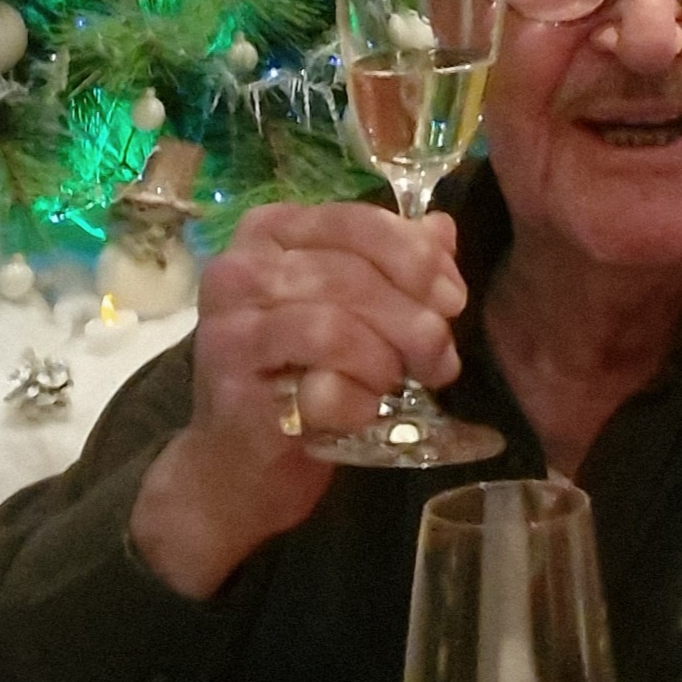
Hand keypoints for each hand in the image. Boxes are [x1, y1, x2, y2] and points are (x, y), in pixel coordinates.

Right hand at [129, 201, 466, 596]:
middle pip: (351, 274)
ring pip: (333, 326)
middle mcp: (240, 267)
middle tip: (440, 360)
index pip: (358, 221)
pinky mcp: (231, 383)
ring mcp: (228, 324)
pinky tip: (366, 412)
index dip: (416, 259)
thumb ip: (396, 264)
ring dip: (385, 359)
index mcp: (272, 231)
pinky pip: (316, 381)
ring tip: (398, 384)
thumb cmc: (305, 373)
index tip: (453, 300)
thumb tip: (442, 230)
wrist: (246, 460)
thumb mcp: (358, 310)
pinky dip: (358, 399)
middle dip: (412, 319)